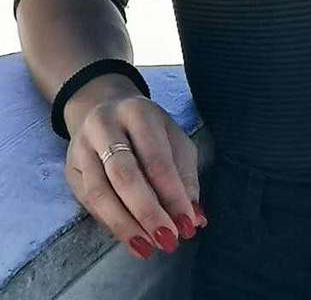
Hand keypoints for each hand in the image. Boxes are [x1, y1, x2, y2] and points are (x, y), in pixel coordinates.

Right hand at [62, 74, 206, 261]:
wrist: (102, 107)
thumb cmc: (147, 128)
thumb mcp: (173, 139)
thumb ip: (185, 176)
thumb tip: (195, 218)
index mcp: (138, 112)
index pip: (156, 159)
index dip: (173, 195)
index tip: (188, 224)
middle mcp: (105, 126)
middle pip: (124, 175)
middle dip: (148, 213)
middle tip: (168, 241)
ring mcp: (82, 148)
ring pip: (100, 193)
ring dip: (126, 226)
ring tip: (148, 248)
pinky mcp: (70, 170)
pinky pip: (88, 203)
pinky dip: (110, 224)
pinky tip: (129, 238)